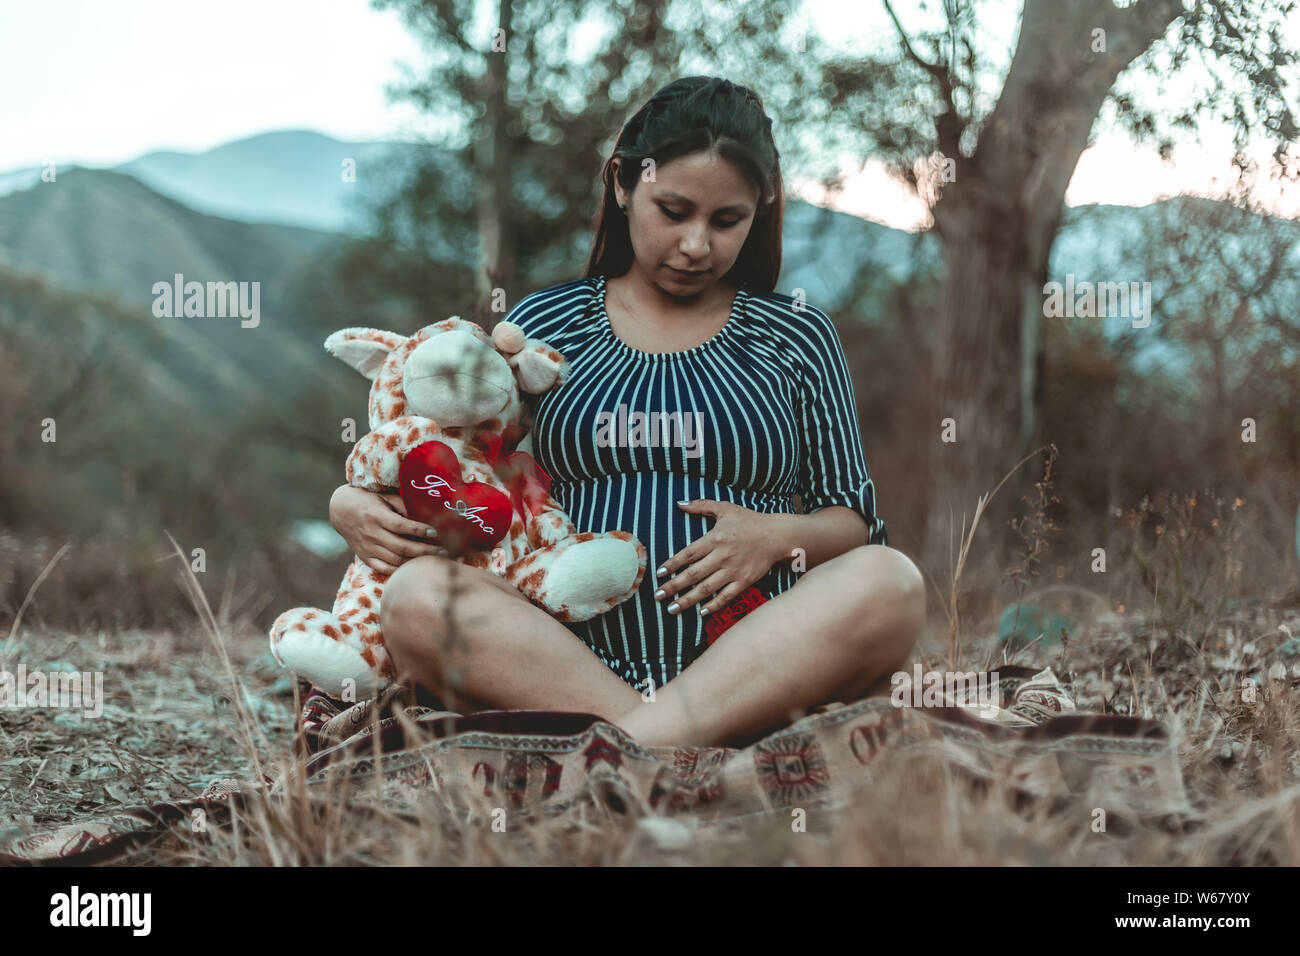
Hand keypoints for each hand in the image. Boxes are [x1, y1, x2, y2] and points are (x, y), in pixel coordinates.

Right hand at [329, 484, 448, 575]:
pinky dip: (400, 570)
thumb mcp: (384, 497)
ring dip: (416, 562)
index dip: (419, 530)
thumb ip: (403, 505)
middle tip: (444, 551)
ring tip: (434, 560)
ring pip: (395, 560)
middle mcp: (371, 534)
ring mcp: (367, 548)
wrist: (340, 511)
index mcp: (376, 516)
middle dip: (425, 551)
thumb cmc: (368, 500)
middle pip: (402, 547)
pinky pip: (384, 569)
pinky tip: (415, 568)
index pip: (401, 526)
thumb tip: (426, 513)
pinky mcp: (365, 557)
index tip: (435, 531)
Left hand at [653, 500, 784, 615]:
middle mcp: (722, 556)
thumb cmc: (749, 520)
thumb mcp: (725, 508)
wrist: (777, 535)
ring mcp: (733, 570)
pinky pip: (726, 596)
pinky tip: (701, 611)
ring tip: (672, 609)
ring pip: (706, 588)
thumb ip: (701, 506)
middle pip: (693, 574)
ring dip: (688, 600)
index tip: (659, 574)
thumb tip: (679, 503)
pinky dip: (714, 605)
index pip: (688, 554)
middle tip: (657, 596)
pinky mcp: (744, 581)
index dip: (672, 564)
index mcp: (715, 538)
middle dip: (673, 587)